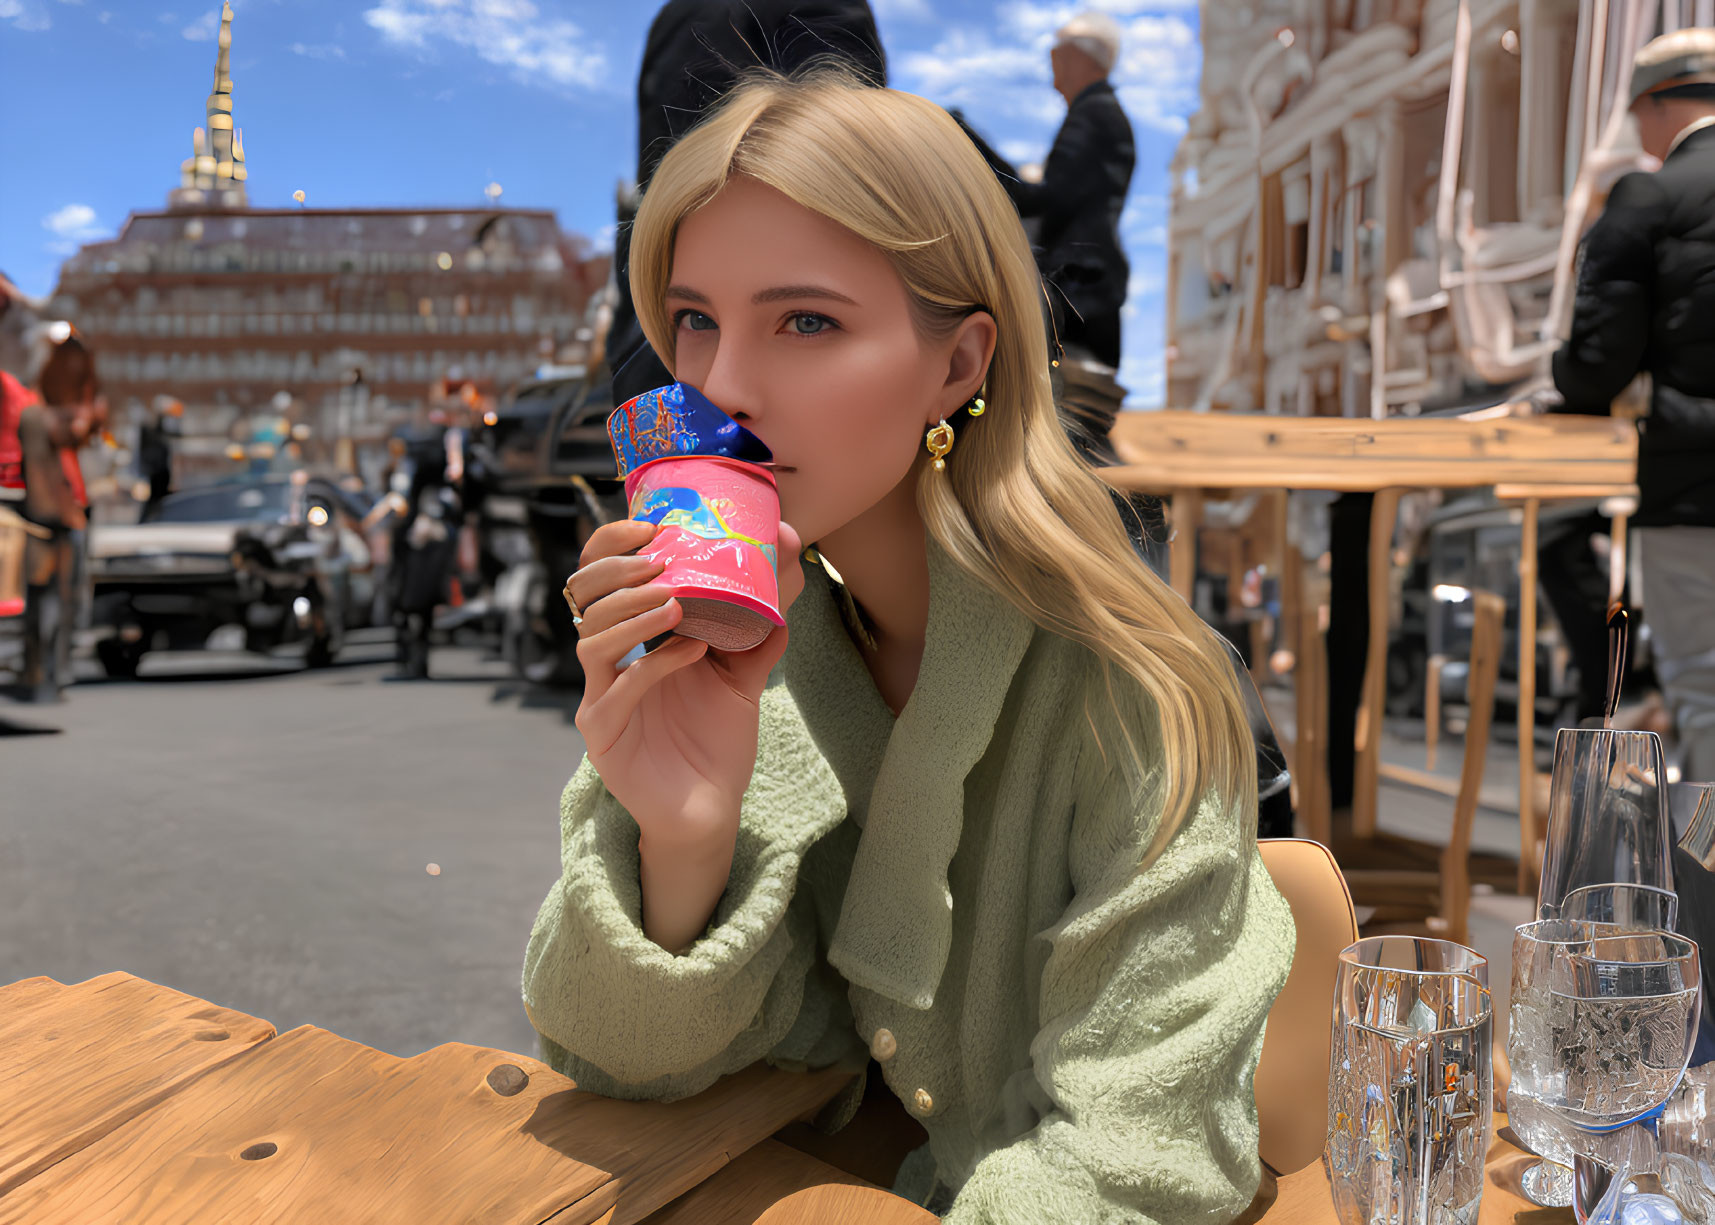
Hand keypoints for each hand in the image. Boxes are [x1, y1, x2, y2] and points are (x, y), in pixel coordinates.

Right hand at [568, 516, 805, 851]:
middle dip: (618, 572)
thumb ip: (761, 622)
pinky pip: (617, 689)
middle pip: (583, 598)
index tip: (650, 526)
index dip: (613, 545)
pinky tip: (691, 651)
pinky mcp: (603, 734)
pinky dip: (653, 664)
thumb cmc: (715, 739)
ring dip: (634, 614)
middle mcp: (606, 663)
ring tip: (676, 602)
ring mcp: (599, 697)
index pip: (600, 575)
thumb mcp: (744, 672)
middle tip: (661, 563)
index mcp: (629, 638)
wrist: (710, 808)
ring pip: (591, 639)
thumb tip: (787, 558)